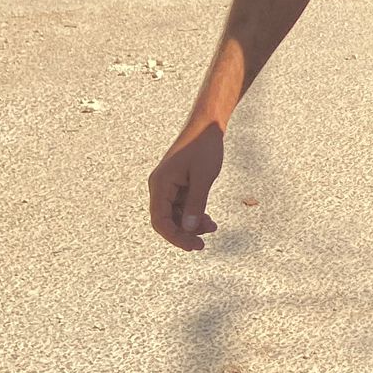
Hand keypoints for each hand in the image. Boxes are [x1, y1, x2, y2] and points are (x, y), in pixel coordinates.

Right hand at [148, 121, 224, 249]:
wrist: (207, 126)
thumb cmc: (205, 147)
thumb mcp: (204, 177)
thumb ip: (196, 203)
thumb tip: (190, 229)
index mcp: (160, 184)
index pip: (160, 220)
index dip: (175, 237)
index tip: (193, 246)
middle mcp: (160, 187)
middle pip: (166, 221)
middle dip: (183, 234)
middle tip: (202, 245)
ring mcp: (168, 186)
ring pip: (175, 215)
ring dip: (191, 225)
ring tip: (212, 228)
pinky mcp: (178, 185)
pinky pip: (182, 206)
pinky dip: (194, 214)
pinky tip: (208, 221)